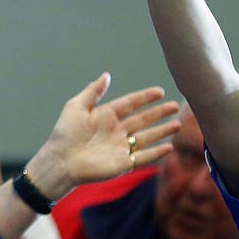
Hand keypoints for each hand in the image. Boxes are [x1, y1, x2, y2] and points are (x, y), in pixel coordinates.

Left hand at [27, 73, 180, 194]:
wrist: (60, 161)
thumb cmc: (64, 133)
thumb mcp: (76, 107)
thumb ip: (93, 91)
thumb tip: (106, 75)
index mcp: (105, 115)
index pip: (130, 103)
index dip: (145, 97)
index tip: (160, 91)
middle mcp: (116, 130)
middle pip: (142, 119)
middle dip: (159, 113)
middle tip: (176, 105)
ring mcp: (121, 147)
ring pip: (147, 137)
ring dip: (162, 131)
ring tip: (178, 124)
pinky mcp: (123, 163)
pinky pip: (144, 157)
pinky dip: (157, 153)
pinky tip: (169, 147)